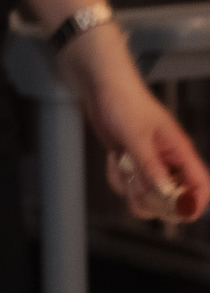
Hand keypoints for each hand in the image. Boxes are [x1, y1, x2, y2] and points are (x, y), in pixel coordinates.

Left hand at [65, 25, 209, 221]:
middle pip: (172, 199)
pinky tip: (112, 157)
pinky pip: (126, 184)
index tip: (176, 213)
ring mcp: (148, 164)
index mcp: (180, 152)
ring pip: (146, 195)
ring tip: (121, 164)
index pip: (200, 186)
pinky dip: (117, 177)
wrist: (100, 87)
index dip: (193, 204)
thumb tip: (165, 193)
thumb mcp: (137, 135)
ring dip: (131, 187)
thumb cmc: (125, 103)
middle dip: (153, 199)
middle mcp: (167, 162)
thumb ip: (150, 165)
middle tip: (136, 182)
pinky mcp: (129, 163)